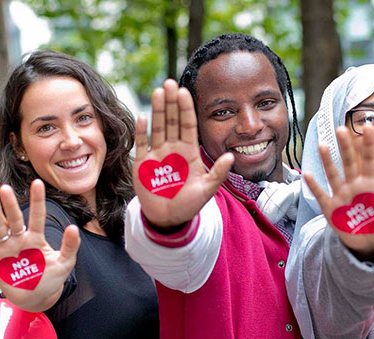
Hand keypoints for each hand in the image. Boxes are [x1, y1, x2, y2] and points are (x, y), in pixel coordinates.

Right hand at [0, 179, 79, 311]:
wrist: (35, 298)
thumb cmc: (51, 279)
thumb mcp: (65, 263)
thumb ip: (70, 246)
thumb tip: (74, 227)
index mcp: (36, 238)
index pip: (37, 215)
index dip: (38, 200)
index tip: (37, 183)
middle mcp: (19, 238)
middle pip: (14, 218)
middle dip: (10, 204)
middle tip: (5, 189)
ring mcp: (6, 246)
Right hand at [133, 79, 233, 228]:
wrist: (168, 219)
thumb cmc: (188, 205)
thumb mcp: (207, 191)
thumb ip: (218, 173)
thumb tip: (232, 156)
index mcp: (188, 152)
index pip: (188, 125)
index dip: (186, 109)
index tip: (184, 92)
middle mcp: (172, 148)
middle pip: (171, 121)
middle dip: (170, 102)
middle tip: (170, 83)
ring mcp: (157, 154)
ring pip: (157, 127)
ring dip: (156, 110)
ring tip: (158, 91)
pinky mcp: (142, 164)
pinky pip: (142, 144)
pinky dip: (141, 131)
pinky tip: (142, 116)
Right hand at [303, 127, 373, 258]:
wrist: (369, 242)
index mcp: (369, 183)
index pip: (368, 159)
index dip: (368, 144)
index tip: (368, 127)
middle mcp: (353, 186)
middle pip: (349, 163)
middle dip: (346, 147)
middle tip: (342, 129)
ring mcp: (341, 196)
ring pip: (333, 175)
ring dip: (328, 162)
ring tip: (323, 145)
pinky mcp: (331, 209)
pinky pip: (322, 196)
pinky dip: (315, 187)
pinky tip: (308, 175)